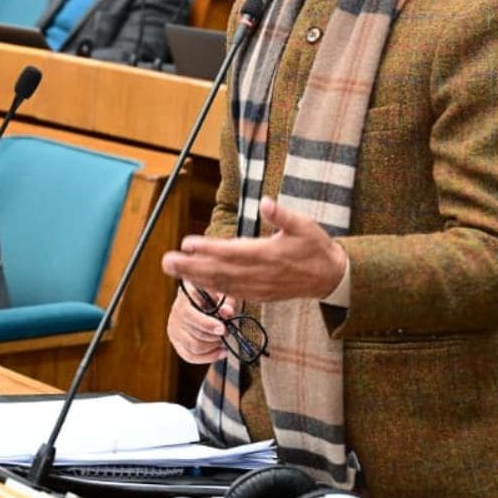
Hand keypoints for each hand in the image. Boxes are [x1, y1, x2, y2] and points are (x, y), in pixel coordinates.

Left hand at [161, 198, 347, 302]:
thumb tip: (266, 201)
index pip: (232, 252)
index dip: (208, 249)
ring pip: (221, 284)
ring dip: (195, 277)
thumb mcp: (304, 225)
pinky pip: (231, 292)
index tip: (187, 243)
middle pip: (220, 271)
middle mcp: (260, 274)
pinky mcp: (259, 295)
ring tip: (172, 269)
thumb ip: (283, 215)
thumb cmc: (315, 247)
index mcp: (269, 255)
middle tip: (166, 261)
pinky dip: (210, 288)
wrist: (330, 278)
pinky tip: (194, 282)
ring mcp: (258, 287)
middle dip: (191, 267)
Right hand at [166, 287, 238, 363]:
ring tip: (222, 340)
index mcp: (185, 296)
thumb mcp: (225, 294)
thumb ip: (228, 302)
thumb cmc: (216, 296)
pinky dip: (207, 357)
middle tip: (227, 333)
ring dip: (212, 347)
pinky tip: (219, 352)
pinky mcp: (176, 341)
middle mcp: (175, 312)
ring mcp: (174, 328)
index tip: (223, 328)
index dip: (206, 324)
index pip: (188, 314)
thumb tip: (227, 312)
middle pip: (193, 334)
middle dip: (215, 337)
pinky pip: (189, 356)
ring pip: (193, 347)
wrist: (205, 300)